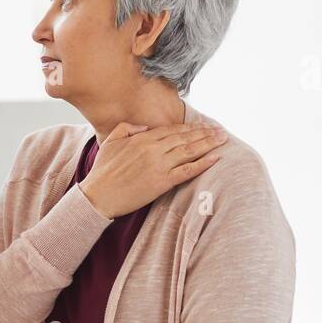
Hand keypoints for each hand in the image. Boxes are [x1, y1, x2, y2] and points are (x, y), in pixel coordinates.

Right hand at [79, 120, 227, 218]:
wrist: (98, 195)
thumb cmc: (102, 172)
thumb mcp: (110, 142)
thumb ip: (127, 128)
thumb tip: (145, 127)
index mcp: (142, 139)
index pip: (172, 129)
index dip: (189, 128)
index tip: (202, 126)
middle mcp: (153, 149)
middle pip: (185, 138)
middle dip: (205, 133)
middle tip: (221, 131)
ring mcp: (159, 165)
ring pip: (190, 151)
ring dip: (209, 144)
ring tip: (223, 140)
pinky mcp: (162, 182)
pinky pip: (188, 170)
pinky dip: (203, 164)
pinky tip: (215, 158)